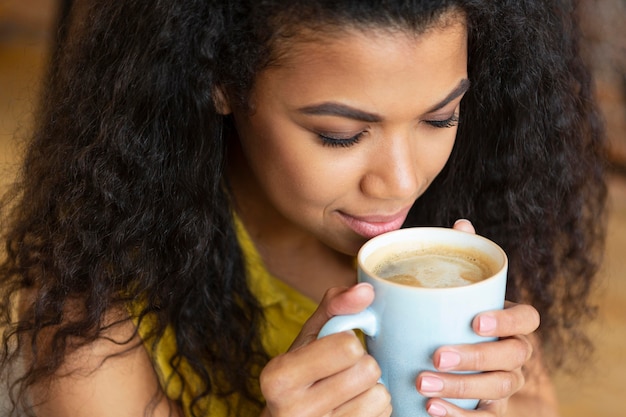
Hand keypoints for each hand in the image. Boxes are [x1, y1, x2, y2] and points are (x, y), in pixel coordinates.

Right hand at [259, 284, 391, 416]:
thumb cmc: (302, 372)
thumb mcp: (309, 336)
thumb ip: (335, 306)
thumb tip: (366, 291)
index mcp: (280, 376)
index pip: (347, 346)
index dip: (347, 342)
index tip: (332, 350)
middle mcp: (294, 411)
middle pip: (367, 370)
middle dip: (361, 364)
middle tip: (342, 371)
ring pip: (379, 395)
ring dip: (371, 387)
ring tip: (349, 389)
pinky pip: (383, 414)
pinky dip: (376, 406)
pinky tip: (355, 405)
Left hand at [415, 219, 539, 416]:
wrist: (435, 361)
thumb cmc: (448, 318)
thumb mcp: (448, 289)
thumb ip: (457, 260)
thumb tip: (461, 225)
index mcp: (507, 321)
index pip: (527, 319)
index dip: (507, 320)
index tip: (475, 320)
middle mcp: (513, 353)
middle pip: (512, 356)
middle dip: (475, 356)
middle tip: (436, 355)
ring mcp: (503, 383)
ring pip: (499, 388)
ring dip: (462, 386)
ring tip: (423, 383)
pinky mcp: (489, 409)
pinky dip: (461, 416)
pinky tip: (432, 409)